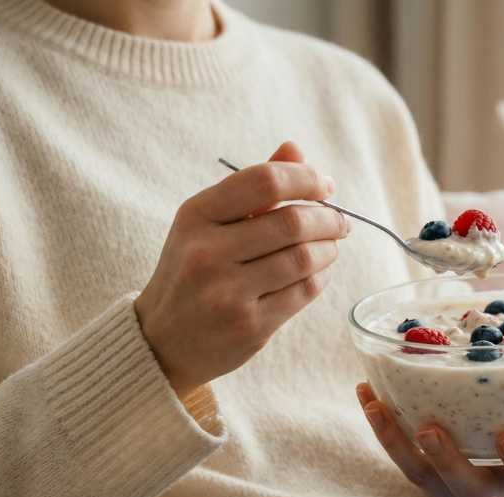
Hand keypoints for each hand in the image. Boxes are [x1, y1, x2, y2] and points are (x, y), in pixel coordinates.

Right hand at [135, 141, 349, 398]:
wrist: (163, 340)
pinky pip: (304, 292)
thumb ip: (252, 187)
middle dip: (329, 218)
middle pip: (292, 222)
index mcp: (196, 215)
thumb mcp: (207, 223)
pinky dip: (322, 276)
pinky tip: (320, 271)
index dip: (306, 178)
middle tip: (340, 221)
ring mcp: (227, 293)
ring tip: (332, 245)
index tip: (326, 186)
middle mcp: (207, 253)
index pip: (264, 181)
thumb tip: (296, 149)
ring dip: (330, 248)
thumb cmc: (193, 270)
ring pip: (304, 258)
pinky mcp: (249, 326)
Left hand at [356, 367, 503, 496]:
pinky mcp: (419, 472)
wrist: (494, 458)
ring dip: (397, 441)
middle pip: (467, 487)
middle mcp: (485, 488)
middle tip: (432, 430)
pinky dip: (379, 424)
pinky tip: (365, 391)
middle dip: (448, 461)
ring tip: (380, 406)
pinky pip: (395, 454)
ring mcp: (448, 485)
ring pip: (421, 475)